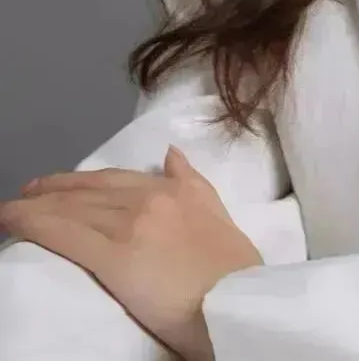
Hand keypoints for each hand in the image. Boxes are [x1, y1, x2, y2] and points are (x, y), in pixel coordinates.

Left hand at [0, 144, 262, 359]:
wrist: (241, 299)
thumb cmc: (233, 268)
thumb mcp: (218, 213)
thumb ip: (193, 183)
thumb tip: (172, 155)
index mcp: (173, 189)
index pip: (114, 179)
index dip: (81, 181)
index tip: (57, 185)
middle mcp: (148, 198)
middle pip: (88, 190)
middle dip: (52, 190)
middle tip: (26, 194)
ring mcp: (130, 224)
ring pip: (72, 207)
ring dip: (36, 206)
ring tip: (12, 210)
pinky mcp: (115, 256)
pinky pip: (65, 234)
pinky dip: (34, 223)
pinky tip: (14, 221)